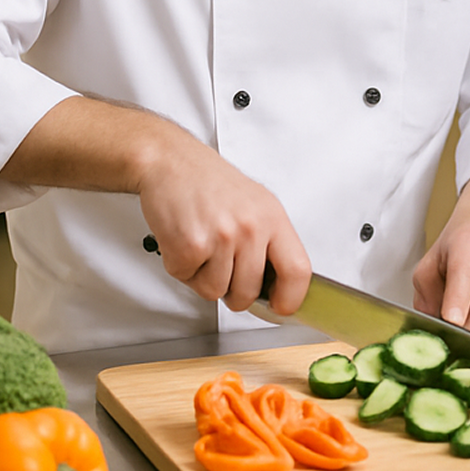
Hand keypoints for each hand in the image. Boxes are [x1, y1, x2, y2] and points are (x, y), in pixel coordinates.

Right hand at [136, 126, 310, 314]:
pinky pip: (188, 281)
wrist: (171, 161)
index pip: (298, 270)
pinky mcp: (190, 245)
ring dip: (203, 277)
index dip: (291, 299)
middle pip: (250, 292)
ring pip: (216, 292)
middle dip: (232, 292)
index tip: (281, 308)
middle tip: (221, 264)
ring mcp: (221, 236)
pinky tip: (183, 240)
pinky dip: (181, 268)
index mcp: (272, 217)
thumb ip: (269, 243)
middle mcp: (250, 227)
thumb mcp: (255, 204)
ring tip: (201, 244)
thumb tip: (279, 286)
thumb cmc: (210, 183)